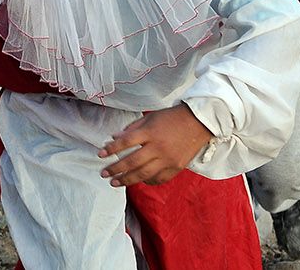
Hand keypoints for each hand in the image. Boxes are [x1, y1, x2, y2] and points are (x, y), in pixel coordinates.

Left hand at [97, 104, 213, 187]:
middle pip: (132, 162)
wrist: (199, 123)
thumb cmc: (172, 118)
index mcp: (150, 132)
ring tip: (115, 183)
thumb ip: (132, 128)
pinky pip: (158, 179)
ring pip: (143, 174)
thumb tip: (114, 138)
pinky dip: (146, 181)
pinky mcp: (176, 167)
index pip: (126, 142)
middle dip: (115, 169)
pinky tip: (138, 182)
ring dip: (127, 180)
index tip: (100, 154)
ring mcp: (168, 159)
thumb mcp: (150, 117)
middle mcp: (158, 147)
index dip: (111, 149)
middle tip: (104, 174)